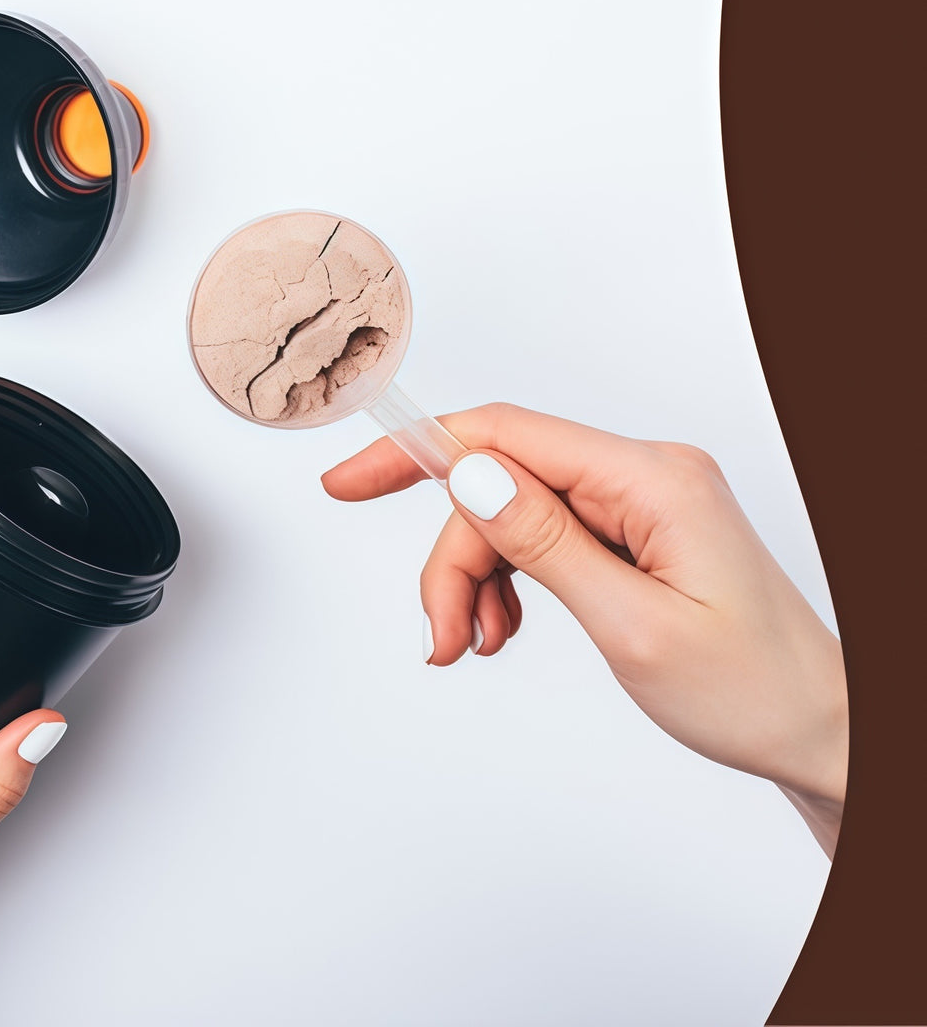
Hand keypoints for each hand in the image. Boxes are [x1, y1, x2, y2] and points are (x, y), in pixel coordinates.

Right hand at [322, 403, 847, 855]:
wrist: (818, 733)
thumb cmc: (753, 689)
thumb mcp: (634, 625)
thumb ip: (545, 545)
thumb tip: (468, 476)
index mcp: (653, 480)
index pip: (506, 435)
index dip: (419, 452)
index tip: (348, 482)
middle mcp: (644, 475)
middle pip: (500, 487)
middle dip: (455, 561)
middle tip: (441, 638)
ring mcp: (639, 503)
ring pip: (512, 517)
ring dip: (476, 580)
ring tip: (473, 647)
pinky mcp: (632, 532)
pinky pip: (542, 539)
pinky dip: (508, 586)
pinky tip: (503, 632)